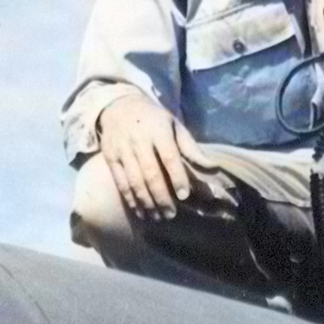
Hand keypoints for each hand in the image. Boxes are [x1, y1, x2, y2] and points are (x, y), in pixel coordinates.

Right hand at [95, 94, 212, 220]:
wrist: (119, 106)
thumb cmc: (154, 120)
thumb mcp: (175, 126)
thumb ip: (191, 149)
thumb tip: (213, 168)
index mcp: (158, 131)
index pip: (169, 156)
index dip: (177, 177)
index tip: (184, 195)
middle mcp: (139, 141)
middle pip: (150, 173)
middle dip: (162, 197)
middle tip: (171, 214)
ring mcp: (122, 150)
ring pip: (134, 181)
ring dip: (147, 202)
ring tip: (158, 217)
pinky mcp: (110, 158)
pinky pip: (121, 183)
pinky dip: (131, 199)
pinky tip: (140, 212)